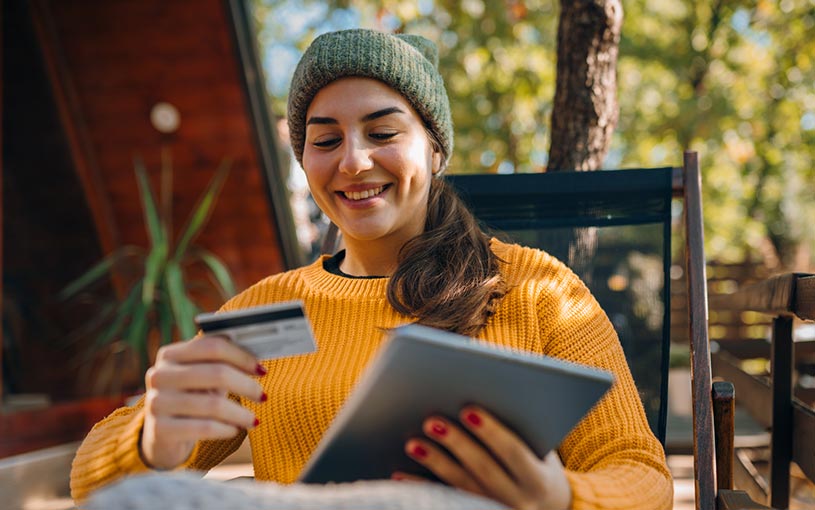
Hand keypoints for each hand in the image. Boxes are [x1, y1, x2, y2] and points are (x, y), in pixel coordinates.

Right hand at [140, 335, 266, 469]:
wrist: (162, 437)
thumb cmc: (192, 398)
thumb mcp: (203, 375)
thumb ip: (222, 360)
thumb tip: (259, 350)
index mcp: (170, 354)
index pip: (213, 346)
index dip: (241, 357)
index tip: (262, 370)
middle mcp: (159, 375)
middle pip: (216, 373)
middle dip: (246, 385)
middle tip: (263, 396)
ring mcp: (156, 402)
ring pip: (213, 404)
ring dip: (240, 413)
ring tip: (253, 420)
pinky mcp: (159, 430)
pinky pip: (204, 427)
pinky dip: (226, 429)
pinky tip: (235, 430)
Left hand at [395, 406, 571, 509]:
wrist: (550, 508)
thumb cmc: (539, 463)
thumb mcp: (541, 450)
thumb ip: (519, 429)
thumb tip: (481, 391)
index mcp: (538, 479)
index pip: (514, 453)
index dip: (491, 432)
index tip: (469, 410)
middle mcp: (518, 501)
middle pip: (483, 469)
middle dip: (456, 443)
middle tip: (432, 420)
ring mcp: (495, 509)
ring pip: (460, 486)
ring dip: (435, 463)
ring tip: (412, 443)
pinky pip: (443, 501)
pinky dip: (420, 486)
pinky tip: (399, 474)